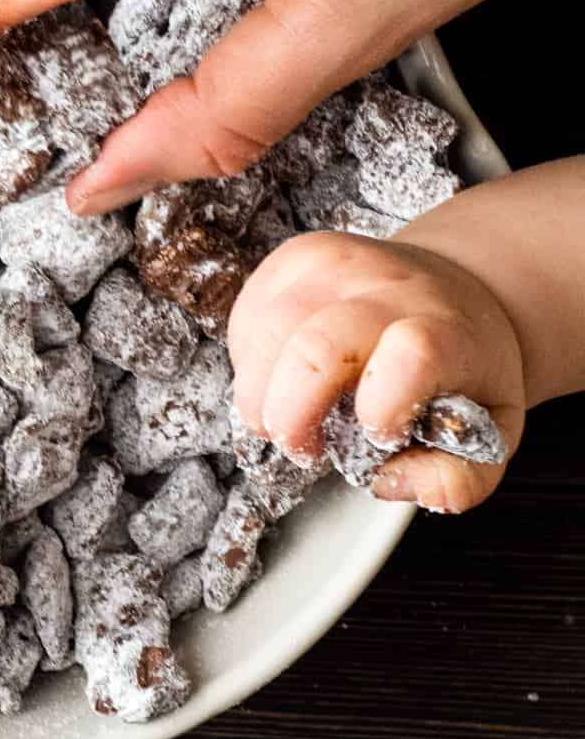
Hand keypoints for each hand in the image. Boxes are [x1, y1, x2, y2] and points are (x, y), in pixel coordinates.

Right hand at [227, 231, 525, 512]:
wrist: (456, 286)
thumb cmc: (463, 366)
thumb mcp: (491, 432)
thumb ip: (455, 479)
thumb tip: (387, 482)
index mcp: (448, 331)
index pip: (413, 355)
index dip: (382, 408)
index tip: (377, 437)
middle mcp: (388, 287)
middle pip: (315, 347)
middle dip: (290, 416)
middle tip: (303, 447)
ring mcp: (335, 263)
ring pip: (266, 332)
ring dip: (261, 392)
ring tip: (289, 413)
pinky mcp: (293, 256)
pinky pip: (247, 318)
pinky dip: (251, 363)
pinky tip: (279, 374)